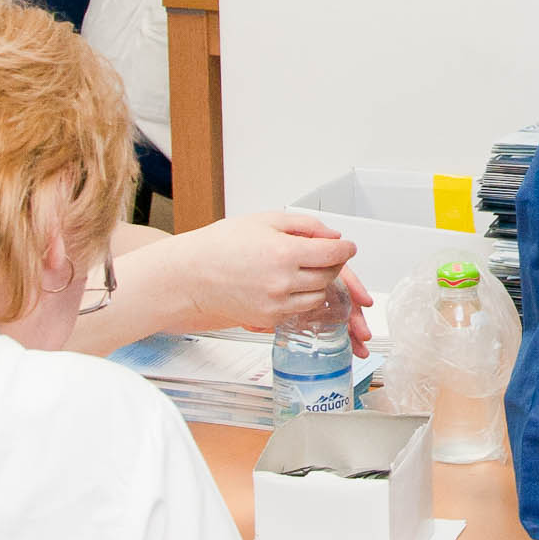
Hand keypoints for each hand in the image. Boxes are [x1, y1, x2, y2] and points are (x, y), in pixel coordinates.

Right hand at [123, 207, 375, 352]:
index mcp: (285, 253)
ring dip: (320, 283)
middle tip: (327, 256)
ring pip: (319, 297)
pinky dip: (303, 299)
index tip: (347, 246)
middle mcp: (283, 281)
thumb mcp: (266, 220)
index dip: (346, 248)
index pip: (335, 254)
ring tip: (306, 270)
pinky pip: (300, 311)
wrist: (190, 274)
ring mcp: (276, 303)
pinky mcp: (268, 319)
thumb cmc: (222, 244)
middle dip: (334, 264)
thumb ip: (305, 225)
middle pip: (330, 276)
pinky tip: (293, 286)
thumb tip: (333, 236)